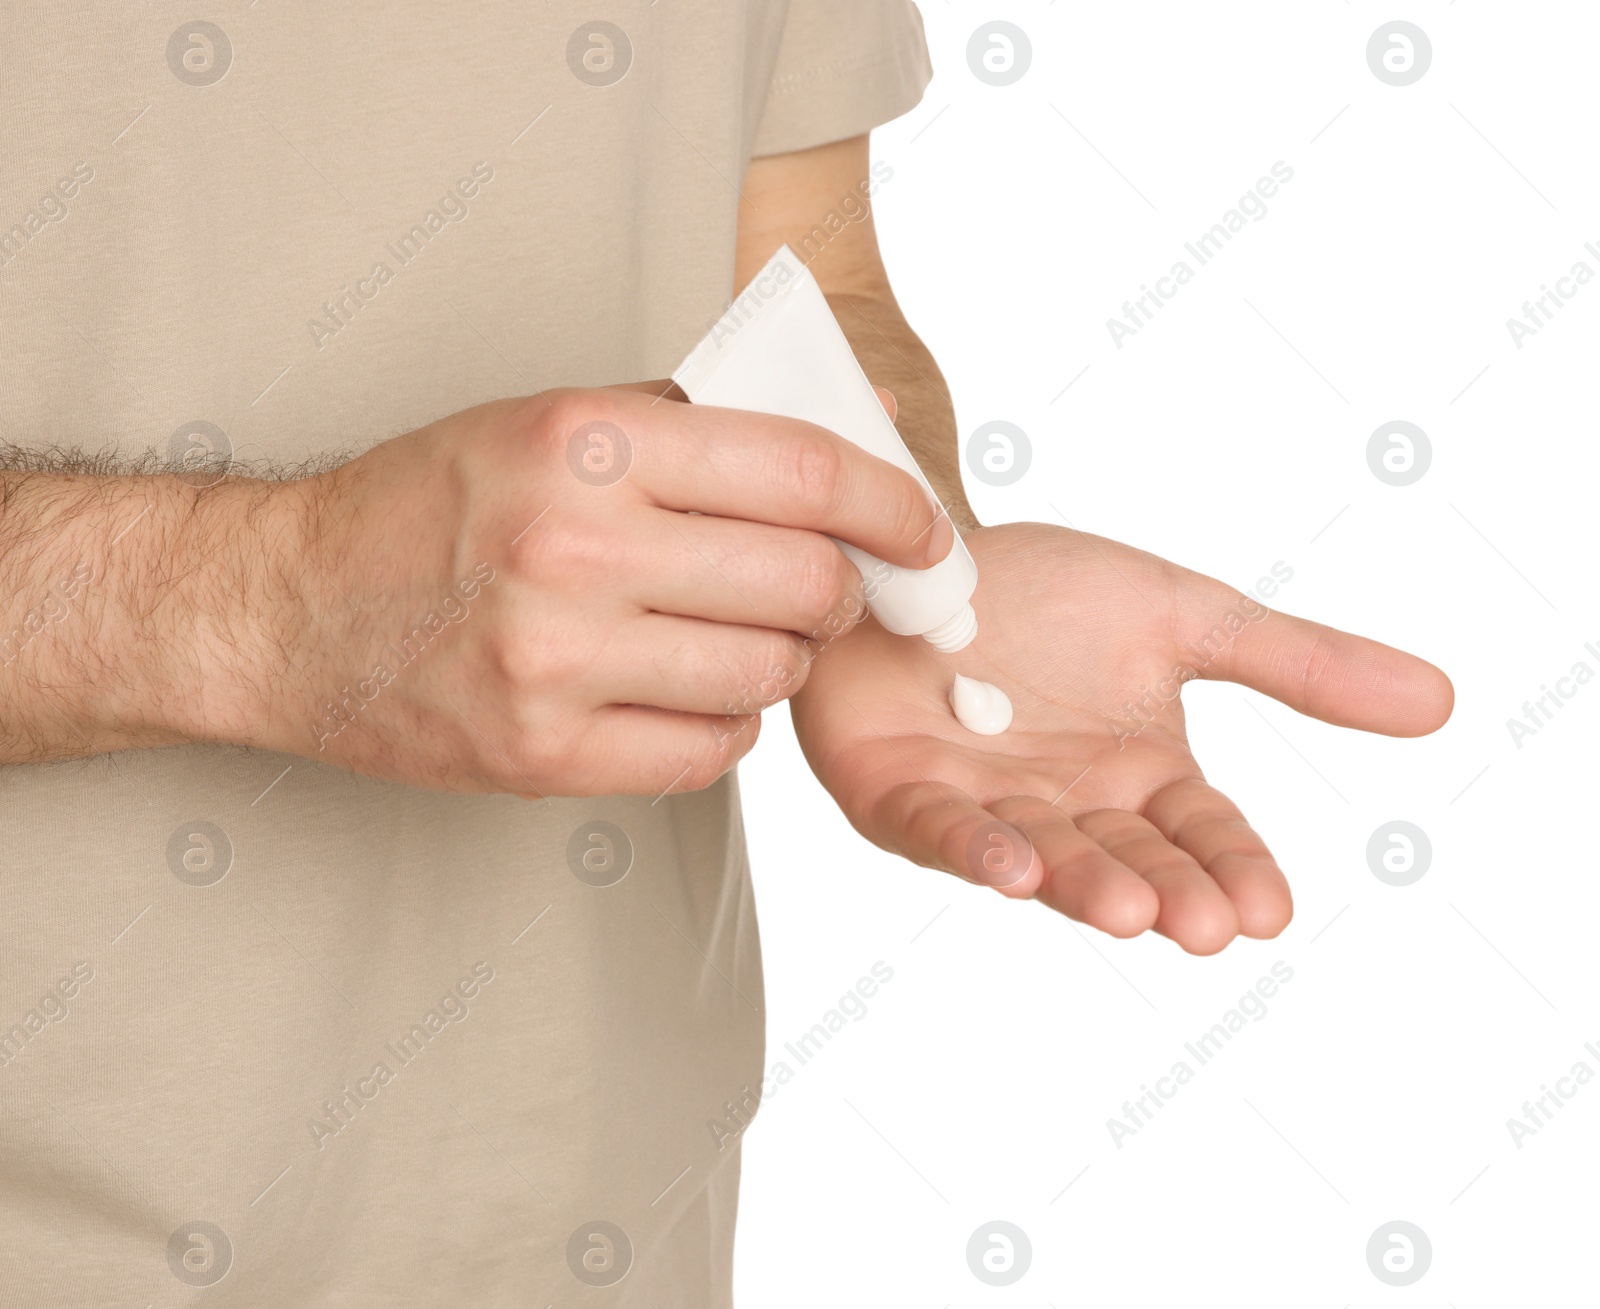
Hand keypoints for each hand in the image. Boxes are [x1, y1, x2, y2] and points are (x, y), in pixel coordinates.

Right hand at [249, 383, 952, 797]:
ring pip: (767, 676)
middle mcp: (573, 545)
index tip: (925, 530)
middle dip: (841, 592)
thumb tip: (872, 410)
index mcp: (586, 438)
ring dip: (782, 661)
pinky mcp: (541, 753)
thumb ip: (713, 416)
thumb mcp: (560, 417)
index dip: (896, 505)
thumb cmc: (438, 502)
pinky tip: (689, 694)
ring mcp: (556, 659)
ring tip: (744, 638)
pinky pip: (710, 753)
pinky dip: (726, 727)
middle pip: (804, 583)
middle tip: (825, 590)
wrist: (290, 607)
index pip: (805, 473)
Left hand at [790, 521, 1452, 952]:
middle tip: (1202, 926)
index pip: (1201, 832)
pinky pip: (939, 829)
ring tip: (1128, 910)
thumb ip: (1294, 661)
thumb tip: (1439, 700)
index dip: (1231, 869)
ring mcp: (984, 806)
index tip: (1268, 912)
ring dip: (1083, 883)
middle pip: (1128, 858)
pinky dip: (976, 847)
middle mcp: (1067, 804)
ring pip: (1041, 855)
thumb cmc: (1044, 593)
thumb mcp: (1183, 615)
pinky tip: (1015, 866)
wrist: (927, 555)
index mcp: (1138, 773)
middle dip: (1165, 893)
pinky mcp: (901, 795)